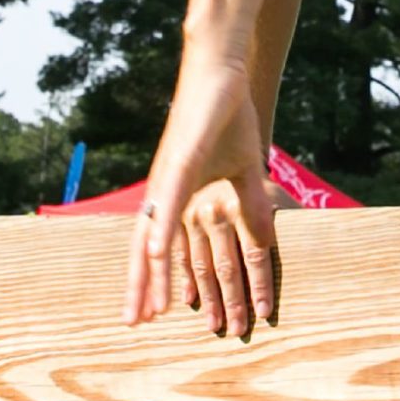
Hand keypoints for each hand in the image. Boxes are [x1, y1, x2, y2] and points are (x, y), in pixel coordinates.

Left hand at [124, 60, 278, 337]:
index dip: (157, 279)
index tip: (154, 314)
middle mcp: (164, 192)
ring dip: (146, 274)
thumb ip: (250, 207)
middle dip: (141, 289)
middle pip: (146, 250)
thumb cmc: (229, 118)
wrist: (222, 74)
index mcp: (178, 196)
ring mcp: (167, 178)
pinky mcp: (179, 161)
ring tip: (143, 310)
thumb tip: (265, 236)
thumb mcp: (245, 173)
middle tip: (133, 326)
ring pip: (151, 234)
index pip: (164, 247)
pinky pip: (167, 203)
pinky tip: (156, 256)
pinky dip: (162, 231)